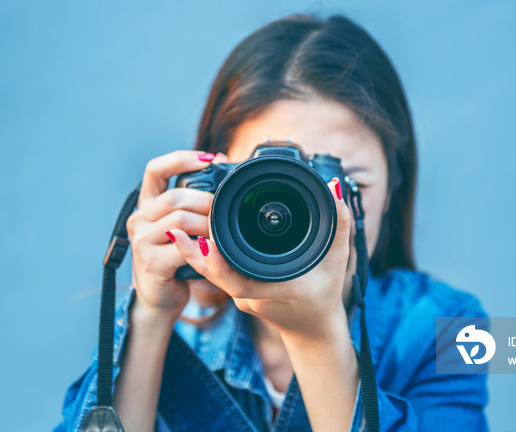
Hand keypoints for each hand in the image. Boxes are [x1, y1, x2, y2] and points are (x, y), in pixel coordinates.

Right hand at [125, 150, 228, 319]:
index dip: (181, 159)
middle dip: (205, 200)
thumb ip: (195, 200)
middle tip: (224, 209)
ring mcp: (141, 241)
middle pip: (174, 196)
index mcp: (147, 205)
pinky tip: (211, 248)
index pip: (156, 170)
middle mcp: (139, 219)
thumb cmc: (176, 258)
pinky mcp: (151, 263)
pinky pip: (181, 247)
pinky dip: (201, 246)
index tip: (208, 158)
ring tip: (219, 231)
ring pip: (178, 219)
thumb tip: (220, 161)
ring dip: (206, 224)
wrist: (160, 298)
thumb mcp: (184, 226)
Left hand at [167, 178, 351, 338]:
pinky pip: (216, 275)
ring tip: (177, 231)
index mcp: (275, 288)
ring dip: (194, 255)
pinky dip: (205, 258)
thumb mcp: (338, 258)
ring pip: (211, 275)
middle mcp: (252, 296)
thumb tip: (333, 187)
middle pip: (215, 274)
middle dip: (196, 252)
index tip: (204, 241)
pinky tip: (193, 240)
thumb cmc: (325, 294)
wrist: (314, 329)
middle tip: (180, 227)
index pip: (238, 279)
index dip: (218, 262)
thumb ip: (338, 223)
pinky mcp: (237, 294)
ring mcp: (241, 298)